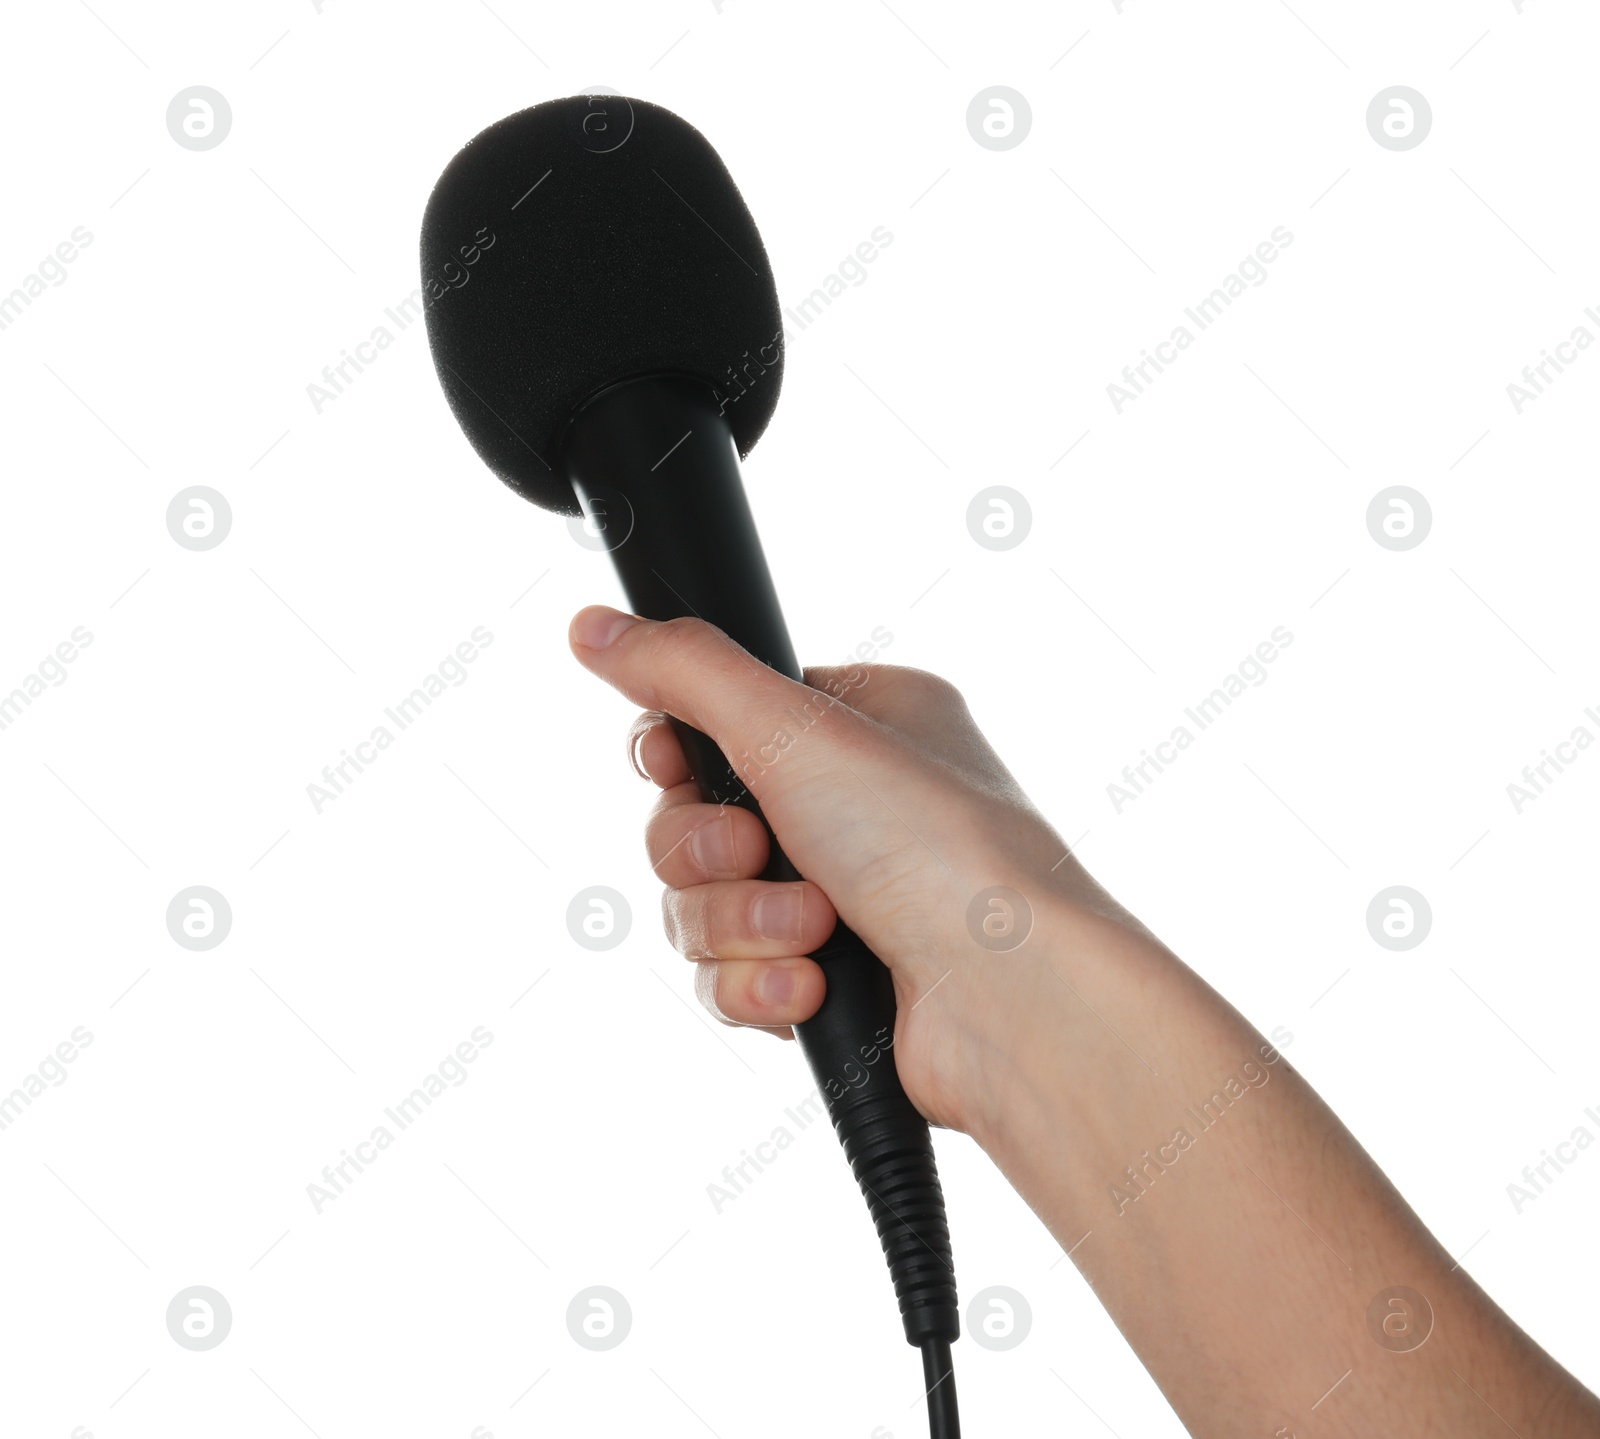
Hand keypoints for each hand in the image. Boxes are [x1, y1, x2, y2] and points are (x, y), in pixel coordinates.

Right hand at [568, 604, 1146, 1137]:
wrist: (1014, 1003)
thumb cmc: (942, 850)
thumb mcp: (797, 728)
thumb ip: (685, 673)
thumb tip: (593, 628)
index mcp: (860, 721)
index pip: (717, 720)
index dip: (677, 755)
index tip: (674, 765)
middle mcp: (851, 804)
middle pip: (692, 822)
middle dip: (713, 856)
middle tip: (761, 855)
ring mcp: (843, 896)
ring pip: (703, 908)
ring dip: (743, 926)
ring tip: (812, 930)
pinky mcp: (830, 980)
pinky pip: (733, 978)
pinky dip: (761, 986)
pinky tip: (811, 988)